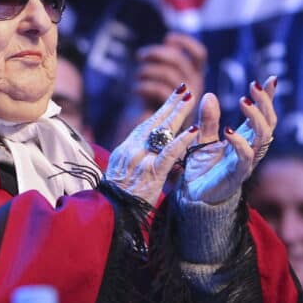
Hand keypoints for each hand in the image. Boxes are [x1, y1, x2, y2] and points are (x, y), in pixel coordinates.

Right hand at [105, 85, 200, 204]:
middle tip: (185, 89)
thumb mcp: (121, 174)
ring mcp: (141, 159)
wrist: (109, 214)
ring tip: (191, 98)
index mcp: (126, 149)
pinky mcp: (151, 172)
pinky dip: (182, 141)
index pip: (146, 125)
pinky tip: (193, 131)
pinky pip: (168, 153)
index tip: (173, 98)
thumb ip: (135, 161)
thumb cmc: (116, 200)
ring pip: (162, 131)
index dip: (161, 111)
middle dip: (171, 104)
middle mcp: (132, 149)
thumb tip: (149, 153)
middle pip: (154, 121)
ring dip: (178, 113)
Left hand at [134, 32, 206, 111]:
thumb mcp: (160, 77)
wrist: (148, 134)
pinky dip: (143, 86)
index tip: (168, 38)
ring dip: (147, 71)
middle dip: (157, 54)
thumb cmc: (153, 101)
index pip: (199, 55)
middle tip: (140, 56)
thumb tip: (169, 40)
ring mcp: (186, 101)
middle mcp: (195, 87)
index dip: (186, 43)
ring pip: (168, 74)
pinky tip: (136, 89)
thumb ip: (167, 60)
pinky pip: (159, 90)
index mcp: (194, 76)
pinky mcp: (173, 114)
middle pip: (179, 61)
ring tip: (137, 76)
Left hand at [182, 77, 277, 204]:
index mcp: (244, 138)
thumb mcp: (202, 138)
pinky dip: (239, 142)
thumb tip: (209, 95)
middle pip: (269, 123)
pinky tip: (229, 130)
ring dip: (256, 118)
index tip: (271, 80)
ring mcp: (246, 161)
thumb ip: (208, 119)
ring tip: (244, 102)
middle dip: (265, 103)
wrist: (193, 197)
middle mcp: (250, 148)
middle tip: (254, 86)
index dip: (268, 99)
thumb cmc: (201, 169)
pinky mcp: (237, 174)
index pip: (262, 115)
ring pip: (263, 137)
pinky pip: (245, 156)